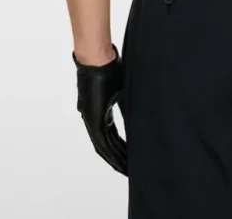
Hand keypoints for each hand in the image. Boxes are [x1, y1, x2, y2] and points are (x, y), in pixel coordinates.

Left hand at [72, 44, 126, 174]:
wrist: (96, 60)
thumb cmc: (109, 67)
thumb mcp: (122, 88)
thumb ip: (126, 102)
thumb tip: (140, 109)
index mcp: (101, 111)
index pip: (112, 136)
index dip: (121, 147)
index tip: (131, 157)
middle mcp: (94, 119)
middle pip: (108, 145)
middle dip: (119, 158)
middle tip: (129, 170)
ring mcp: (92, 120)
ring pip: (104, 147)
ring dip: (115, 159)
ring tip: (126, 170)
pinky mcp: (93, 120)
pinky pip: (102, 143)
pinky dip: (111, 154)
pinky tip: (119, 162)